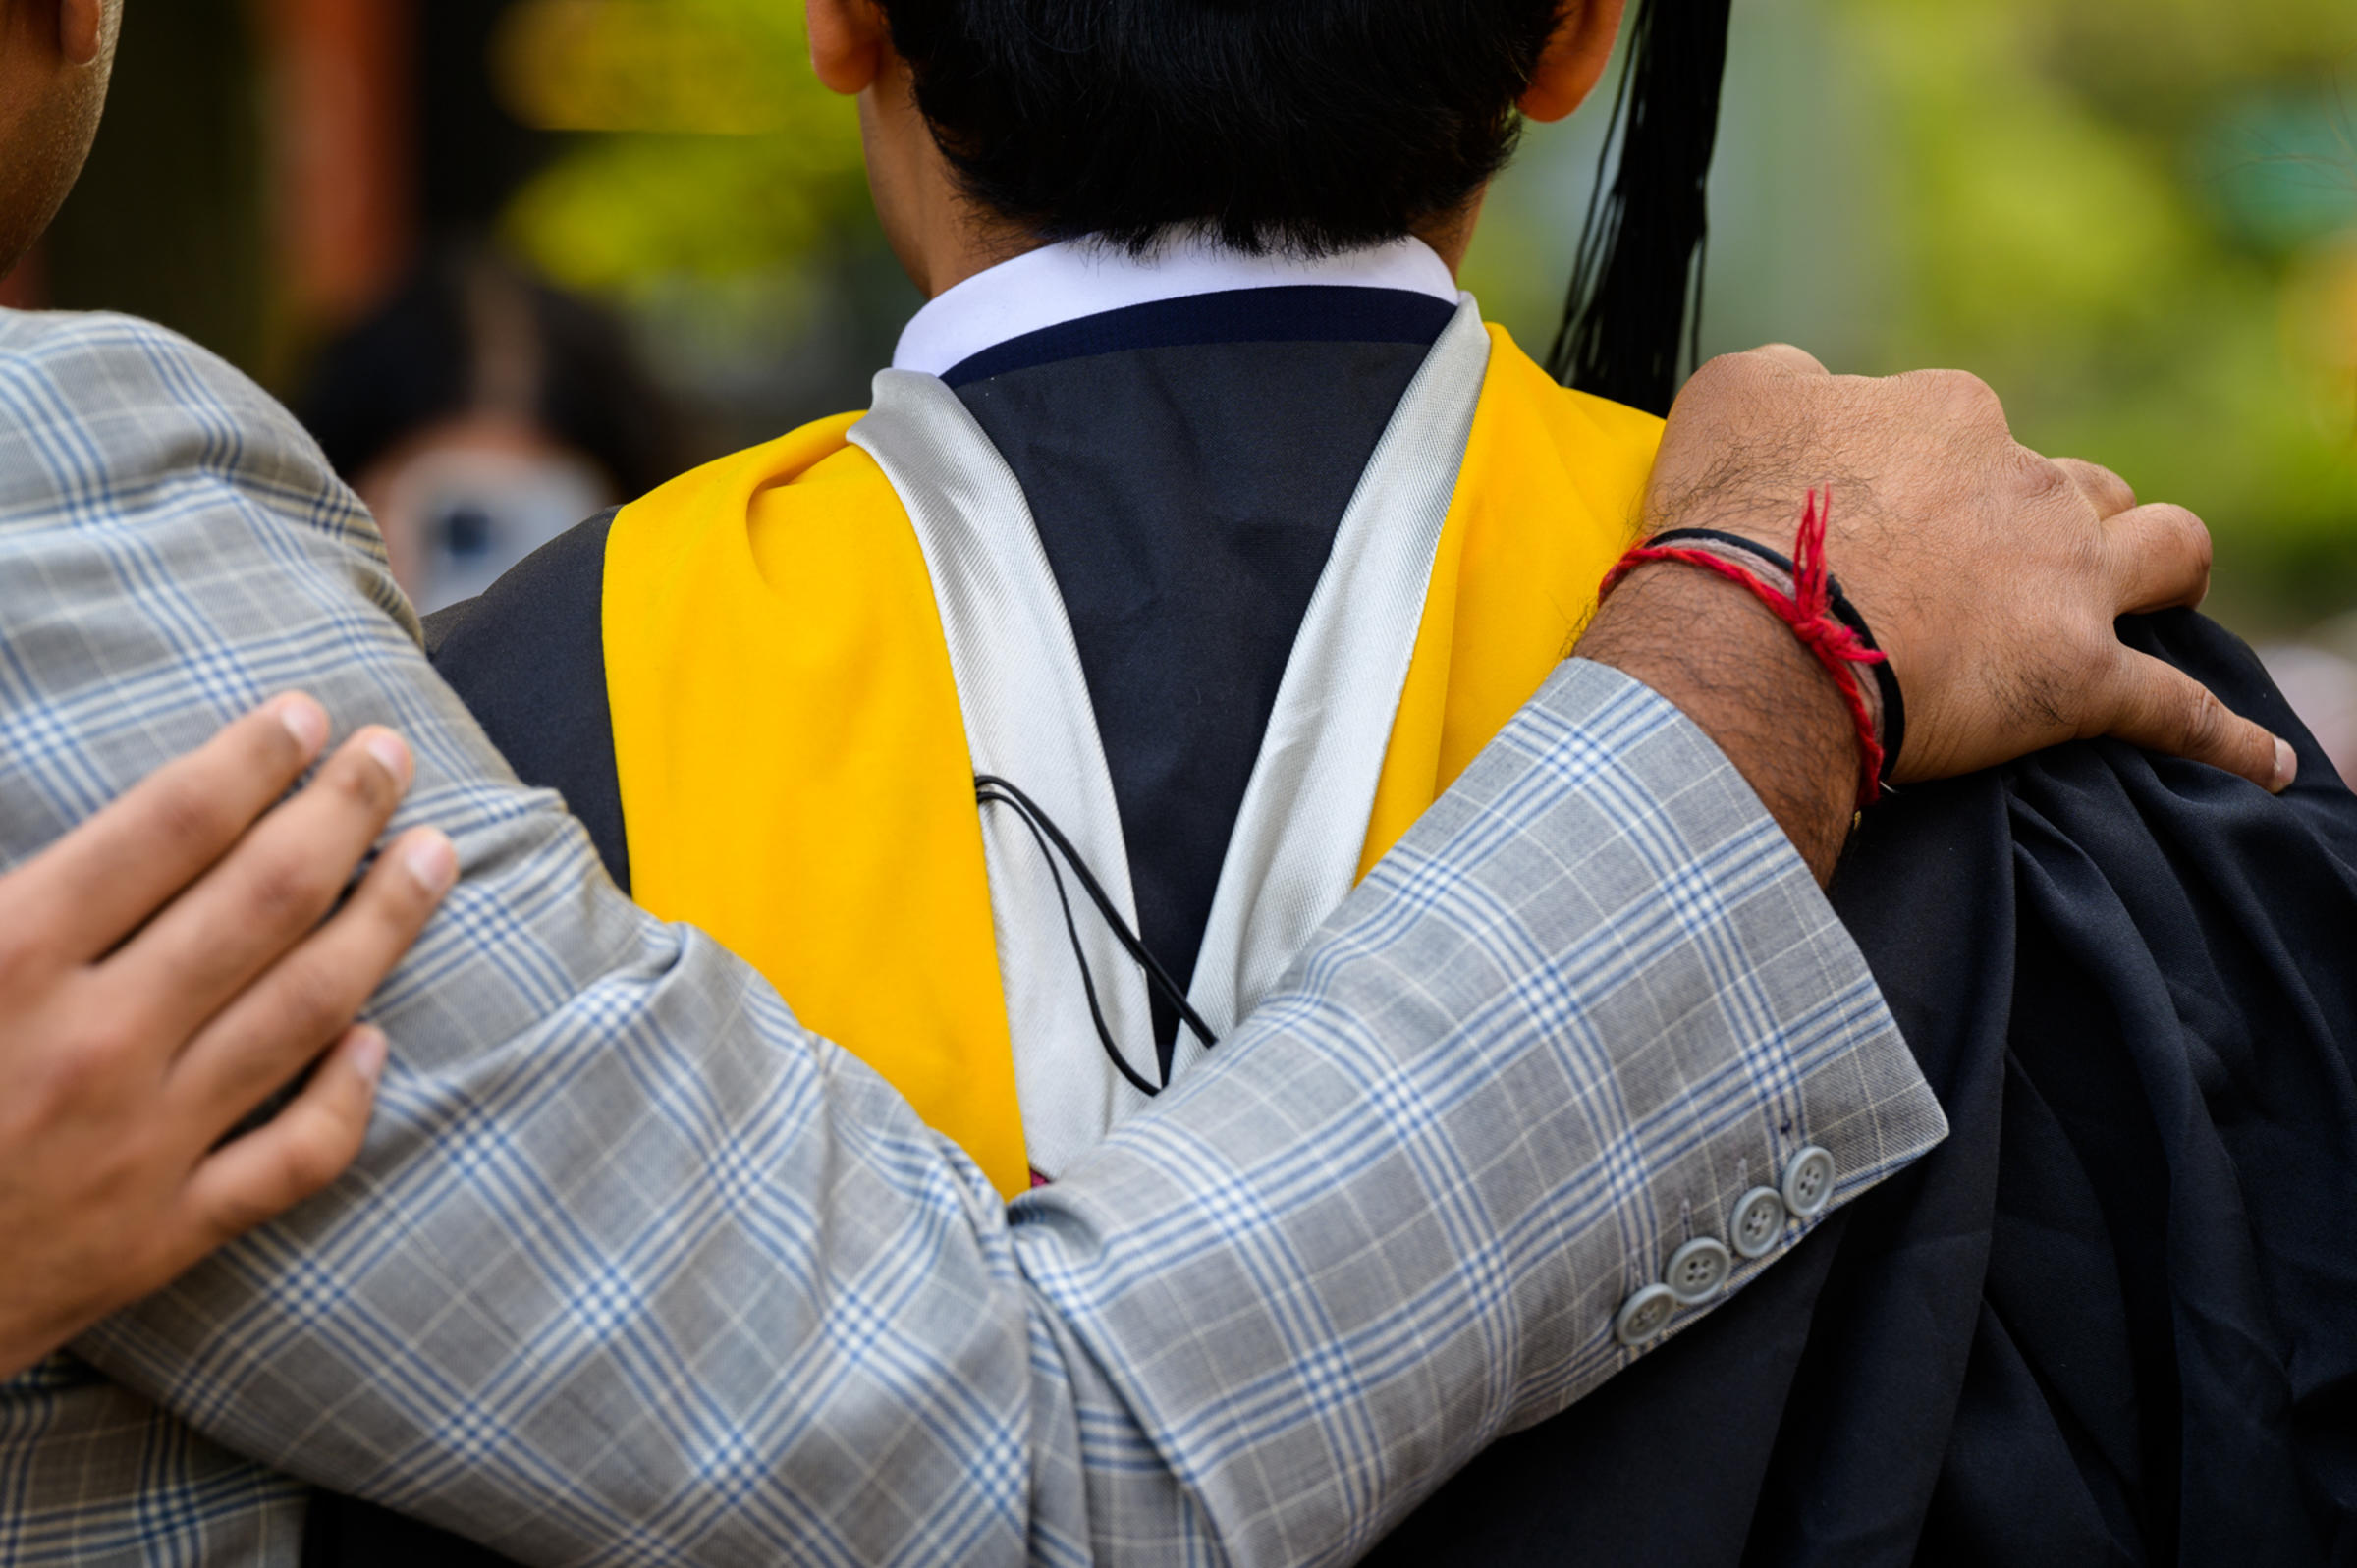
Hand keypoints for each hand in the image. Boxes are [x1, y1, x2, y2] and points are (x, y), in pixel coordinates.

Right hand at [0, 695, 454, 1377]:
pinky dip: (346, 1095)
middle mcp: (91, 1044)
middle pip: (264, 899)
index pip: (170, 826)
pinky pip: (291, 1157)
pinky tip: (378, 1037)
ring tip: (437, 857)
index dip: (251, 760)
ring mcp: (139, 1146)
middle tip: (392, 755)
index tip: (305, 715)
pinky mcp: (160, 1236)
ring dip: (385, 922)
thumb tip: (91, 836)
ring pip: (306, 1010)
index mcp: (5, 960)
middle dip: (343, 813)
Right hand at [1642, 346, 2290, 789]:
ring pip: (2165, 549)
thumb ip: (1787, 385)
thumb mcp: (1732, 400)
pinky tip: (2267, 763)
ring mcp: (2064, 581)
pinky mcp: (2079, 682)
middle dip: (2053, 518)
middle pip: (2076, 485)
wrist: (1757, 626)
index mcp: (1949, 416)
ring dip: (2159, 571)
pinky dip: (2227, 740)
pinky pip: (2180, 713)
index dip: (1923, 477)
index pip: (1964, 430)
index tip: (1876, 525)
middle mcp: (2027, 483)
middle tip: (1993, 571)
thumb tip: (1808, 395)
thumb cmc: (1730, 517)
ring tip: (2152, 600)